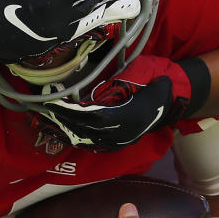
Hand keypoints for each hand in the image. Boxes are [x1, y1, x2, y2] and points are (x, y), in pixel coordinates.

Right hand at [0, 0, 136, 62]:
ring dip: (105, 17)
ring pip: (85, 26)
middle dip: (114, 3)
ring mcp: (52, 40)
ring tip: (124, 9)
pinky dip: (88, 29)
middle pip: (93, 12)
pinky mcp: (45, 48)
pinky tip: (99, 24)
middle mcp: (57, 25)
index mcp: (52, 3)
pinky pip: (72, 36)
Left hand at [41, 54, 209, 149]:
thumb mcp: (136, 73)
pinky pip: (94, 144)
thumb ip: (114, 84)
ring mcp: (122, 139)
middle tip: (40, 111)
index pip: (89, 115)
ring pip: (87, 140)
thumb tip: (89, 92)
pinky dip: (77, 137)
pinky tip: (64, 131)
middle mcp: (122, 132)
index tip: (51, 102)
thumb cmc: (159, 77)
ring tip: (46, 121)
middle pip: (84, 130)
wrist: (178, 95)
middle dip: (61, 120)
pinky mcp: (121, 142)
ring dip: (65, 131)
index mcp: (126, 114)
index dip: (69, 110)